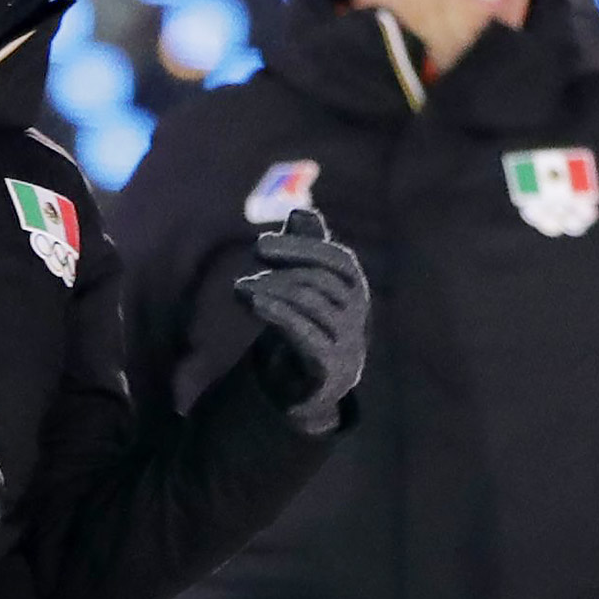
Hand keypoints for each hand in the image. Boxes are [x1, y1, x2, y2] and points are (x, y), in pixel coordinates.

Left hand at [234, 208, 368, 435]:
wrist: (310, 388)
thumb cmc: (306, 325)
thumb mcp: (302, 287)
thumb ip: (303, 251)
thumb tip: (300, 211)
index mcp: (354, 289)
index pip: (336, 259)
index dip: (300, 247)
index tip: (261, 244)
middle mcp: (358, 313)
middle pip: (322, 281)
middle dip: (282, 270)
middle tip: (250, 266)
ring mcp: (348, 342)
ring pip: (313, 305)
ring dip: (273, 291)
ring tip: (241, 288)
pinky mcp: (331, 368)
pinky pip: (307, 335)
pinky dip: (280, 314)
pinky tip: (255, 303)